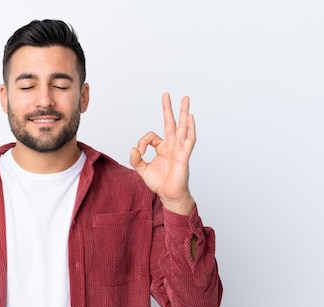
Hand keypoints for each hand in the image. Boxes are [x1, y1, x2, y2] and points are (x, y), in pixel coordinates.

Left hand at [129, 93, 195, 214]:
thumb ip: (136, 159)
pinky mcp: (184, 155)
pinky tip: (190, 117)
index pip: (151, 136)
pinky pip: (189, 140)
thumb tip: (133, 148)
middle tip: (166, 94)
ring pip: (182, 127)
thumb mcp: (143, 170)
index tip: (140, 151)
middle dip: (168, 108)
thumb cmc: (159, 183)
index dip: (143, 141)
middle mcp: (172, 145)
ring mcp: (179, 149)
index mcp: (162, 148)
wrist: (169, 195)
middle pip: (171, 123)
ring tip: (185, 98)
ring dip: (183, 112)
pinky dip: (190, 128)